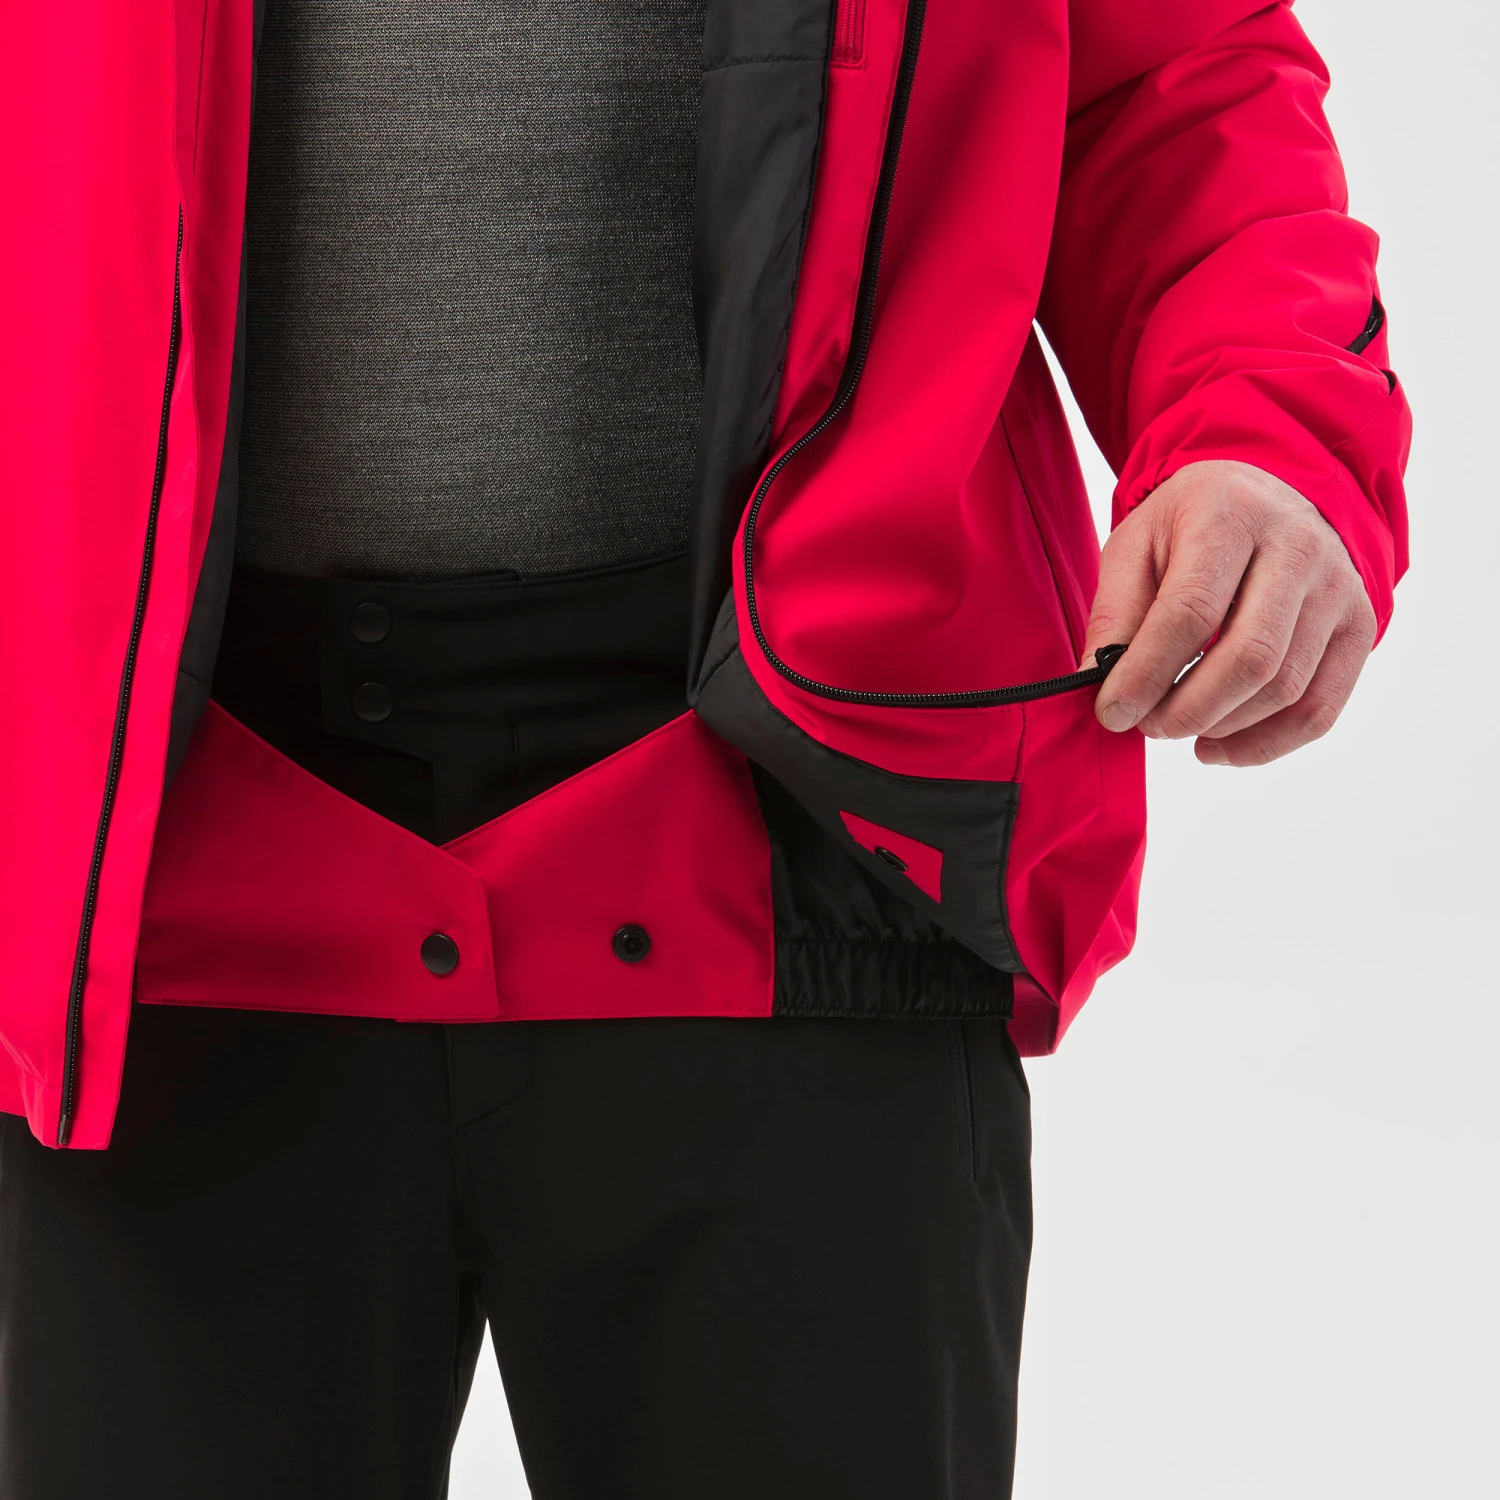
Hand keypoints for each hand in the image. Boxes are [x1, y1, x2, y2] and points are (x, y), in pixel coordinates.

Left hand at [1083, 460, 1376, 766]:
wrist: (1268, 495)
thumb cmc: (1191, 526)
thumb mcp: (1136, 546)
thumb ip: (1116, 613)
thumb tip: (1097, 684)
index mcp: (1230, 516)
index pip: (1191, 611)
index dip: (1147, 674)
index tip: (1113, 712)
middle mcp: (1297, 547)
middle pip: (1249, 658)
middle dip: (1187, 710)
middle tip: (1146, 725)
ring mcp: (1338, 588)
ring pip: (1285, 689)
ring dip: (1221, 728)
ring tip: (1175, 726)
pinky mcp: (1360, 626)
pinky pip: (1319, 709)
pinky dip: (1265, 744)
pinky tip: (1218, 746)